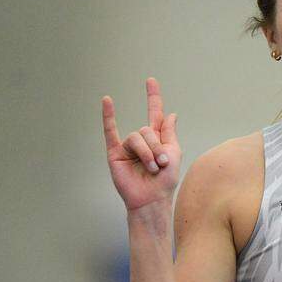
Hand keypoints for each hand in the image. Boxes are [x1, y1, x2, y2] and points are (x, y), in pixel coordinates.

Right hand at [102, 78, 181, 211]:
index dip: (153, 97)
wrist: (152, 200)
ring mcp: (127, 147)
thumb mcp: (174, 154)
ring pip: (136, 137)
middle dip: (157, 148)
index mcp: (157, 139)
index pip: (154, 113)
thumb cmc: (165, 181)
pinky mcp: (115, 154)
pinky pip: (110, 132)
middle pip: (148, 130)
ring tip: (152, 168)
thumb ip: (169, 133)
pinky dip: (108, 116)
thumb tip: (170, 113)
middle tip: (161, 165)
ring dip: (147, 153)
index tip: (150, 81)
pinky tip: (108, 101)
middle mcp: (142, 141)